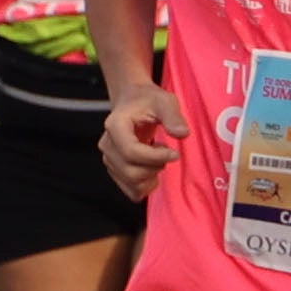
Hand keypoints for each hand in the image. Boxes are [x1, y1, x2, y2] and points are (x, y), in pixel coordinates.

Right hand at [98, 84, 176, 198]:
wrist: (133, 101)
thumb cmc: (147, 100)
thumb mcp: (164, 101)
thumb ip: (173, 116)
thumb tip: (182, 134)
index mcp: (115, 126)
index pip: (132, 152)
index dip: (156, 158)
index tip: (175, 153)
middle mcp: (107, 145)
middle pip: (131, 172)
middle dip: (156, 167)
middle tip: (166, 152)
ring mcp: (109, 160)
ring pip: (132, 184)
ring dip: (152, 176)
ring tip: (158, 157)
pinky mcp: (115, 171)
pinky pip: (131, 191)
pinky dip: (146, 186)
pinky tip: (153, 169)